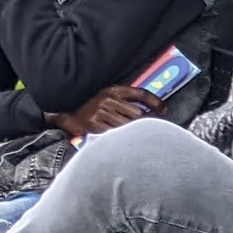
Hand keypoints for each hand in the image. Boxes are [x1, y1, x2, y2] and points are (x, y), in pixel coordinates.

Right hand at [48, 85, 163, 137]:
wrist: (69, 118)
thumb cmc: (92, 110)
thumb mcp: (107, 99)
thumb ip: (125, 102)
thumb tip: (150, 111)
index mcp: (112, 90)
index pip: (140, 92)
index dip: (155, 101)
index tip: (164, 110)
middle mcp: (108, 99)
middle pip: (138, 113)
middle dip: (146, 123)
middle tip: (149, 131)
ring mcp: (101, 111)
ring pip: (129, 125)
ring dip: (135, 133)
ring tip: (134, 137)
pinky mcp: (95, 124)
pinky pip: (117, 134)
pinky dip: (122, 139)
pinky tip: (121, 141)